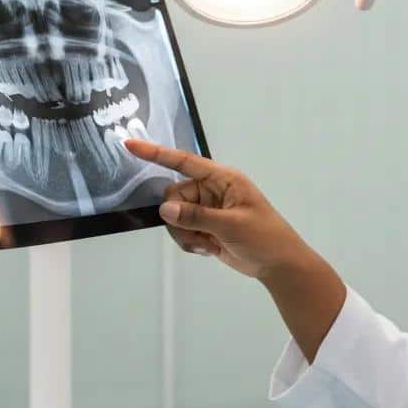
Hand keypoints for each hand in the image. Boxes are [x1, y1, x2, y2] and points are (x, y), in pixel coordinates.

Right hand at [124, 139, 310, 281]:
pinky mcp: (205, 227)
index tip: (130, 144)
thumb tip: (164, 209)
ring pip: (175, 216)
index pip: (184, 161)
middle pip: (174, 196)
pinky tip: (210, 249)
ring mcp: (207, 209)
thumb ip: (196, 216)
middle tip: (200, 235)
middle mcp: (212, 190)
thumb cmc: (263, 237)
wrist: (277, 264)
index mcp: (222, 178)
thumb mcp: (230, 225)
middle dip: (179, 218)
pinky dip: (190, 242)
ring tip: (209, 244)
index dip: (156, 153)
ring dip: (185, 234)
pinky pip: (182, 231)